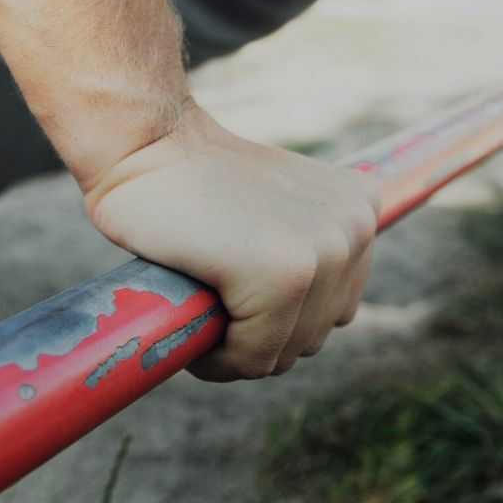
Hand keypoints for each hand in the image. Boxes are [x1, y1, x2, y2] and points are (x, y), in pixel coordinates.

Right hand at [83, 103, 377, 381]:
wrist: (141, 145)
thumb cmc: (188, 184)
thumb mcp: (275, 206)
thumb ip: (305, 245)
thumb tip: (307, 317)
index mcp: (361, 209)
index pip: (333, 308)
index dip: (276, 313)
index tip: (232, 285)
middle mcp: (356, 228)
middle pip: (313, 336)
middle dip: (256, 334)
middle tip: (208, 296)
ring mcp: (324, 253)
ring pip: (284, 354)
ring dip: (234, 347)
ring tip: (199, 298)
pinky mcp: (284, 276)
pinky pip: (253, 358)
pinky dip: (215, 358)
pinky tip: (190, 311)